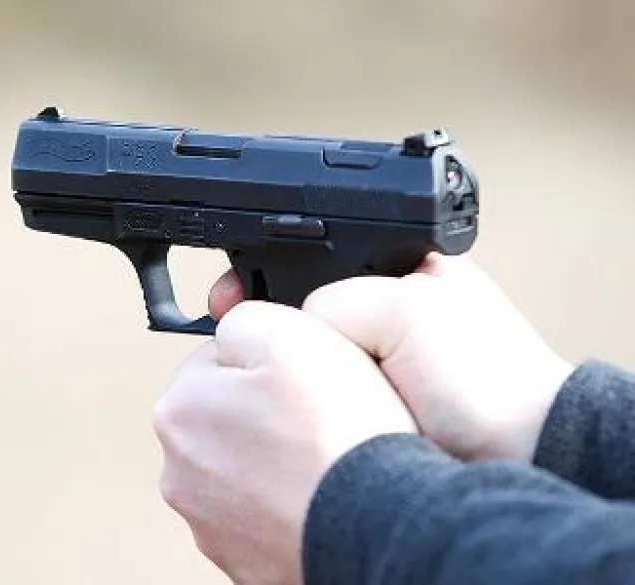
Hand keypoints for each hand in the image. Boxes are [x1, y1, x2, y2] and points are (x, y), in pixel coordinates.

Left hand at [154, 301, 416, 584]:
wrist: (379, 524)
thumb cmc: (336, 432)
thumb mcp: (288, 331)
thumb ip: (242, 318)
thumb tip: (233, 329)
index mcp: (179, 410)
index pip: (217, 360)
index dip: (266, 358)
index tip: (298, 373)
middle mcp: (179, 472)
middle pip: (229, 415)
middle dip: (266, 410)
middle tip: (316, 414)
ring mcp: (209, 522)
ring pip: (247, 466)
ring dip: (276, 458)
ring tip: (322, 455)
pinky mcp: (244, 559)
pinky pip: (266, 510)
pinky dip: (288, 501)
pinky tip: (320, 492)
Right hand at [208, 253, 572, 461]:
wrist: (520, 453)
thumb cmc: (484, 375)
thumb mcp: (407, 307)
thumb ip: (338, 298)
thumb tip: (290, 321)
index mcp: (393, 270)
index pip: (309, 253)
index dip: (262, 267)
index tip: (229, 292)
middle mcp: (378, 314)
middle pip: (295, 306)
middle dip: (259, 318)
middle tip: (225, 328)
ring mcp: (369, 362)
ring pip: (298, 355)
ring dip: (272, 363)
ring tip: (246, 376)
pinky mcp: (363, 408)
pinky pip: (312, 396)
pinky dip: (294, 398)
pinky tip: (281, 408)